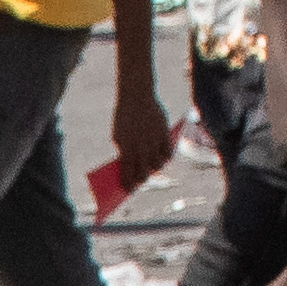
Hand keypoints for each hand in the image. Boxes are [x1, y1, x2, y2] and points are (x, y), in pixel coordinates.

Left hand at [111, 69, 181, 186]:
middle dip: (142, 179)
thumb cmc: (124, 115)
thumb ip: (124, 149)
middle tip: (141, 180)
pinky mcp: (164, 133)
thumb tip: (129, 165)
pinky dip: (166, 157)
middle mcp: (141, 148)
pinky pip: (168, 152)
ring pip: (158, 165)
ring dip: (155, 168)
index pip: (128, 174)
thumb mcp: (118, 133)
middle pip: (144, 173)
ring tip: (152, 167)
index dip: (128, 184)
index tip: (128, 189)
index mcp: (126, 149)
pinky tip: (163, 158)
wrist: (136, 95)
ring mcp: (153, 141)